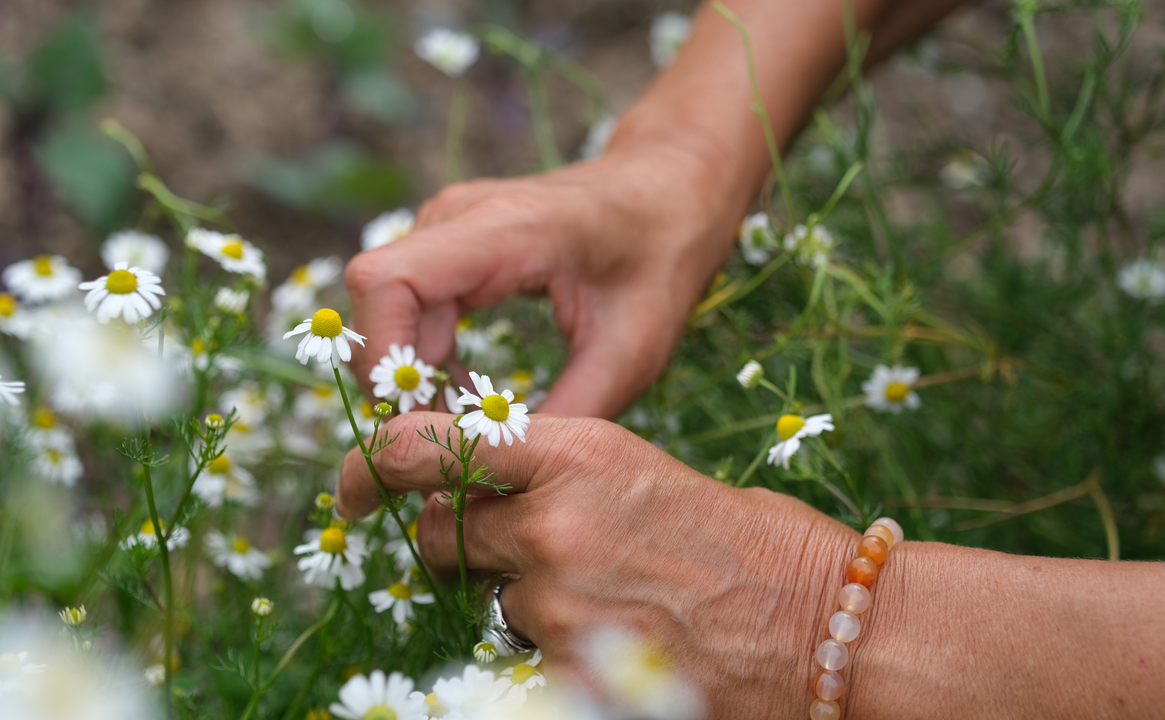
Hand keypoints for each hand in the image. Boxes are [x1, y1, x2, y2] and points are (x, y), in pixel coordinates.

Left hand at [337, 412, 863, 717]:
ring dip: (517, 595)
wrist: (822, 620)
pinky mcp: (573, 666)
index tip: (353, 476)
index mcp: (574, 450)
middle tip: (502, 548)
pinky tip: (617, 633)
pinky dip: (552, 647)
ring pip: (485, 596)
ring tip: (602, 593)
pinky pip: (523, 653)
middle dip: (453, 540)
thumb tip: (480, 496)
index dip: (374, 460)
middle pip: (439, 530)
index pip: (429, 444)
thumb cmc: (743, 538)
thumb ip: (554, 478)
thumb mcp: (642, 475)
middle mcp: (553, 517)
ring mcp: (558, 599)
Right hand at [342, 145, 737, 419]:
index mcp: (503, 229)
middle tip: (438, 441)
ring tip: (458, 425)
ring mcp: (448, 226)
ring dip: (409, 370)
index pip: (389, 280)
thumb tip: (502, 475)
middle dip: (394, 376)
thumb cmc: (659, 258)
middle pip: (377, 298)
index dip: (381, 355)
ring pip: (388, 306)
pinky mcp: (450, 244)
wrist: (668, 189)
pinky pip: (409, 304)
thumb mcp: (630, 349)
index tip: (411, 420)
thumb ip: (570, 411)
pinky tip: (465, 396)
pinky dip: (424, 355)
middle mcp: (458, 218)